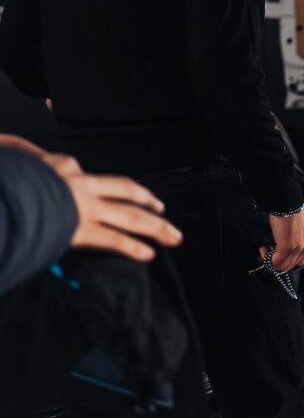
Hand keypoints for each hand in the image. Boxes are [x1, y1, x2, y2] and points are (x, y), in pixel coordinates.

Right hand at [0, 137, 182, 263]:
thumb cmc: (6, 184)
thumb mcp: (19, 163)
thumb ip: (33, 164)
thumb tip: (35, 163)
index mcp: (64, 168)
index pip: (91, 176)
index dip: (106, 187)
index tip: (118, 195)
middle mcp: (81, 184)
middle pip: (126, 191)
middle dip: (150, 202)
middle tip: (165, 210)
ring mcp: (83, 206)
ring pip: (129, 216)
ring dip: (156, 227)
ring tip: (173, 236)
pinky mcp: (79, 228)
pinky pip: (113, 239)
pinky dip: (132, 247)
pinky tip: (148, 254)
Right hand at [264, 209, 303, 272]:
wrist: (286, 204)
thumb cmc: (288, 214)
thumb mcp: (295, 231)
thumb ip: (291, 242)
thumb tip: (276, 253)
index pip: (298, 261)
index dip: (284, 261)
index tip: (273, 256)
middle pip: (290, 266)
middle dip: (276, 263)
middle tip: (265, 254)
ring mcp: (297, 247)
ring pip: (283, 266)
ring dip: (271, 262)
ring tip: (264, 250)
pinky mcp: (288, 246)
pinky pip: (276, 261)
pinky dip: (267, 258)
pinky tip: (263, 249)